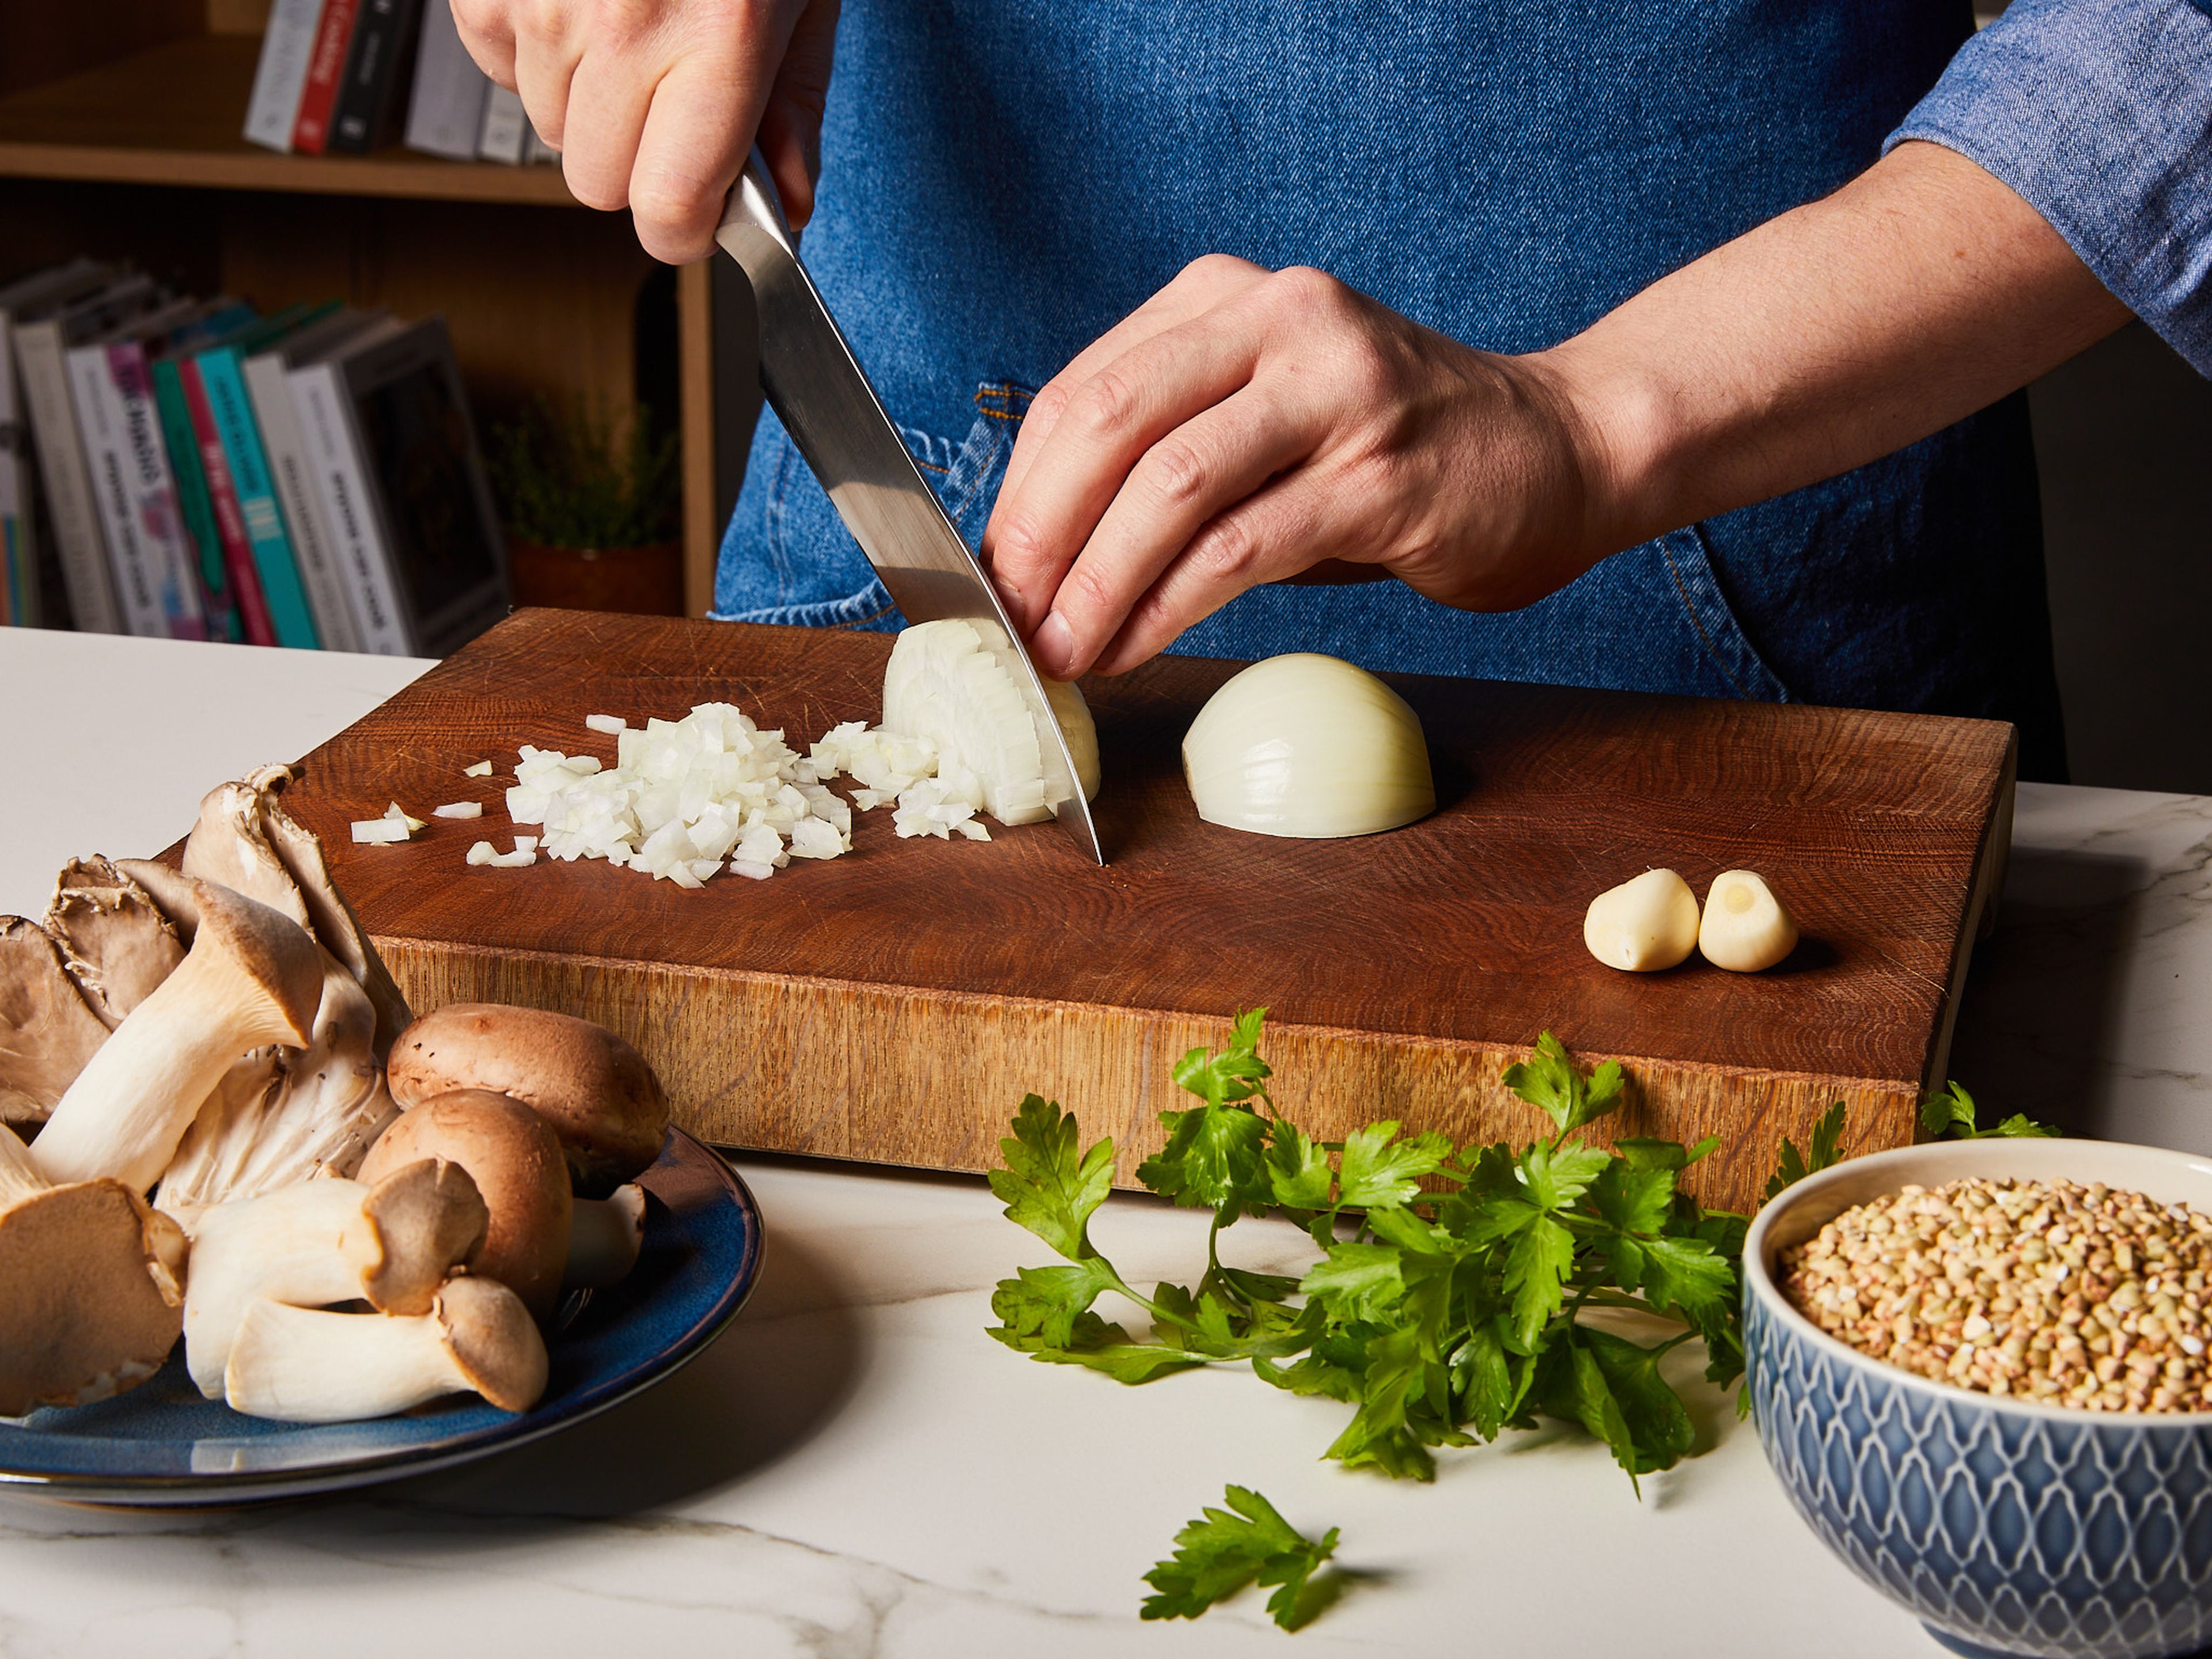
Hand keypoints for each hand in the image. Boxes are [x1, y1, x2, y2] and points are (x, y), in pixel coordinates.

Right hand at [453, 0, 839, 262]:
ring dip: (588, 101)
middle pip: (598, 184)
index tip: (700, 212)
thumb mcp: (804, 1)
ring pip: (546, 128)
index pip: (666, 213)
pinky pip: (498, 63)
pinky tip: (581, 3)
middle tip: (673, 103)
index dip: (685, 229)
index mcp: (718, 43)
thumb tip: (784, 205)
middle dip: (638, 164)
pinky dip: (535, 49)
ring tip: (632, 28)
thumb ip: (794, 110)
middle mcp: (624, 26)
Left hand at [980, 255, 1604, 679]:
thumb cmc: (1393, 454)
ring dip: (1099, 580)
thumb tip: (1045, 555)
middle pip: (1110, 421)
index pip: (1084, 391)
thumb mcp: (1266, 419)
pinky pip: (1242, 545)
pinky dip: (1170, 605)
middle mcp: (1280, 318)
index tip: (992, 576)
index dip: (1021, 493)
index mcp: (1228, 297)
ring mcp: (1335, 389)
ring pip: (1170, 483)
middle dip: (1041, 534)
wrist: (1560, 451)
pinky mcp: (1381, 472)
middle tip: (1011, 619)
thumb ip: (1168, 455)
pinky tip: (1135, 647)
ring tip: (1065, 649)